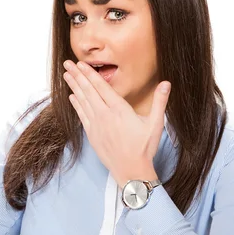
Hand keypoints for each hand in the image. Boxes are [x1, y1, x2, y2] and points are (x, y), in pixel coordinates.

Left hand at [62, 60, 170, 187]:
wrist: (131, 170)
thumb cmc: (144, 148)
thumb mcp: (156, 123)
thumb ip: (159, 102)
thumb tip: (166, 83)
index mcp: (120, 110)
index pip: (102, 87)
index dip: (90, 74)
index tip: (81, 64)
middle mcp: (105, 115)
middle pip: (89, 91)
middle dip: (77, 76)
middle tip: (68, 64)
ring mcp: (97, 125)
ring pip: (83, 101)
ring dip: (74, 87)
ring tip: (66, 75)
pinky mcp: (92, 135)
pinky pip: (82, 115)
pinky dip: (76, 104)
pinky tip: (72, 96)